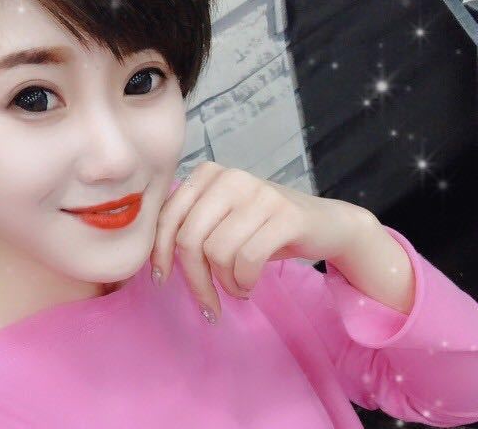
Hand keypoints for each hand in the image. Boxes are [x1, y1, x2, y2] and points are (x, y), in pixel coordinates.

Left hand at [150, 161, 377, 322]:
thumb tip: (152, 261)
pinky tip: (250, 285)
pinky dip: (244, 282)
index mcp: (208, 174)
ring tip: (237, 287)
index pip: (168, 217)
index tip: (161, 280)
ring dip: (225, 283)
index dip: (158, 253)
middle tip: (208, 303)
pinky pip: (247, 259)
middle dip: (194, 280)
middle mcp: (230, 177)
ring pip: (216, 252)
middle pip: (189, 239)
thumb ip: (190, 226)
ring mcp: (259, 193)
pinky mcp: (284, 214)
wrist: (325, 225)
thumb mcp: (222, 220)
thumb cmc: (264, 228)